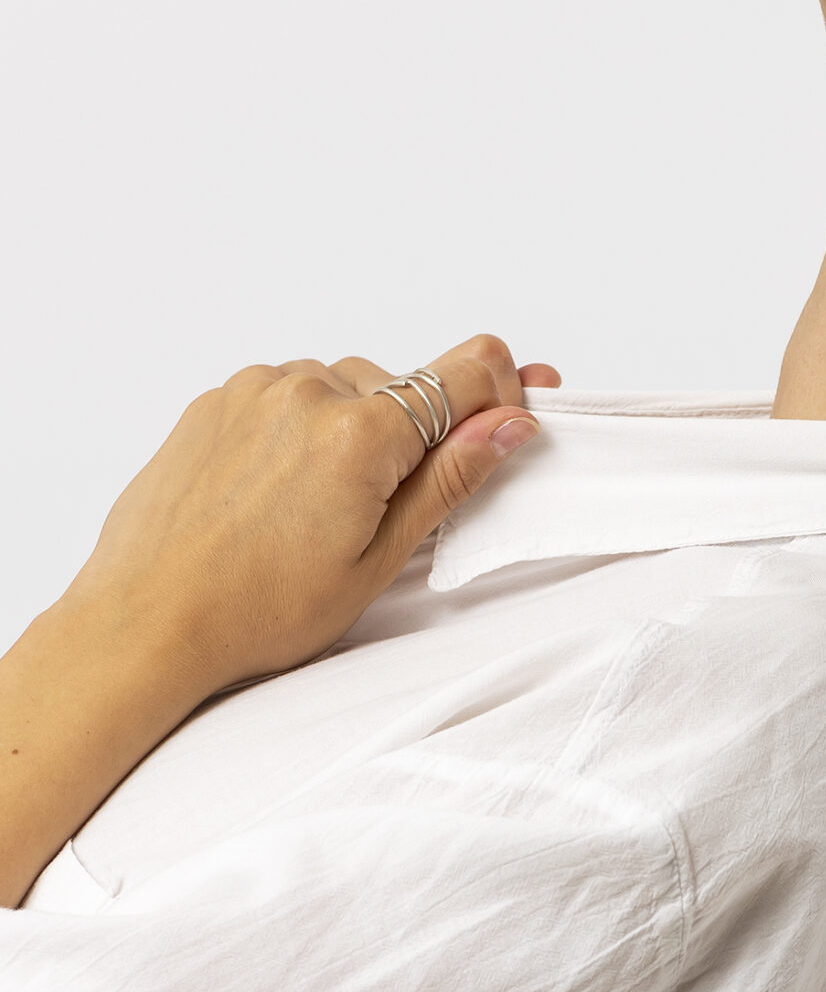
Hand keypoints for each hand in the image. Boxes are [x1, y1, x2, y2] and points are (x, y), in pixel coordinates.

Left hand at [66, 332, 559, 697]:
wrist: (148, 620)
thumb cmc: (259, 609)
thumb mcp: (379, 558)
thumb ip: (450, 480)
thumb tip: (510, 424)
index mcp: (362, 432)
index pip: (466, 371)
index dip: (503, 391)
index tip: (509, 420)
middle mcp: (308, 390)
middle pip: (401, 387)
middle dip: (413, 435)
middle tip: (388, 511)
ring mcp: (254, 390)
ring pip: (341, 391)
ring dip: (352, 434)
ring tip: (319, 512)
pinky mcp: (215, 402)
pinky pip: (285, 398)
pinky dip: (300, 434)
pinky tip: (279, 497)